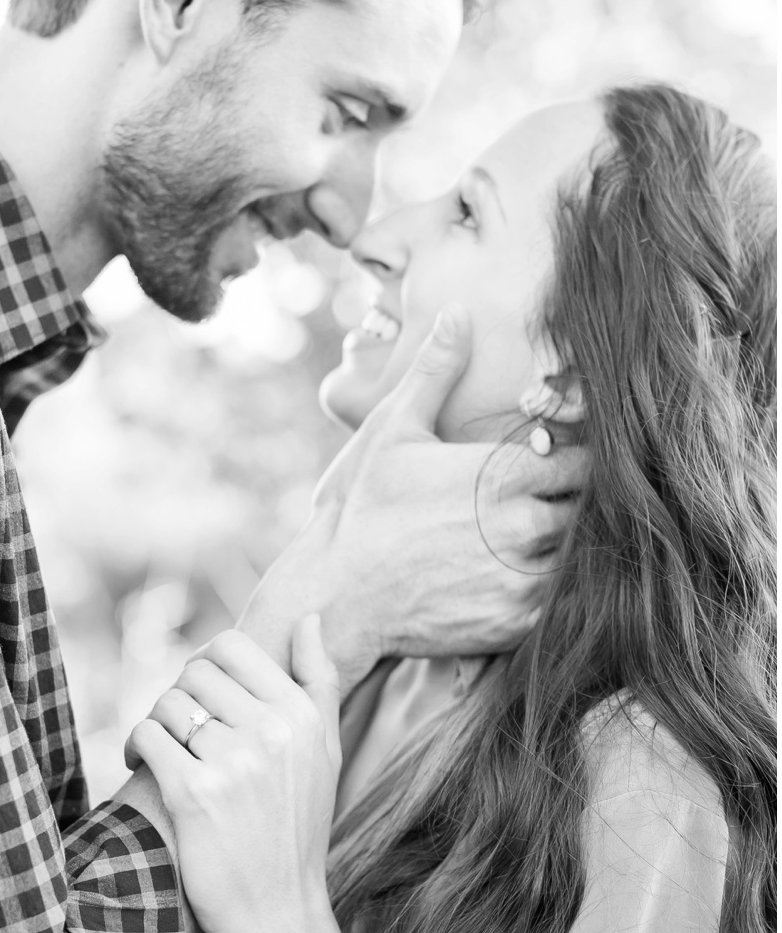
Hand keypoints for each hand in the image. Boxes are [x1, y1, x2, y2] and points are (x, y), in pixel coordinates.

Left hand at [127, 620, 340, 932]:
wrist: (279, 911)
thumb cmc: (297, 827)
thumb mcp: (324, 753)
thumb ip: (318, 681)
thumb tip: (310, 617)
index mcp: (302, 716)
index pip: (232, 646)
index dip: (206, 666)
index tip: (203, 698)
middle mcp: (272, 732)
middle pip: (193, 673)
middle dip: (180, 697)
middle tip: (181, 730)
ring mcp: (233, 762)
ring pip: (167, 703)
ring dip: (157, 723)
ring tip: (164, 749)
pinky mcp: (193, 792)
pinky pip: (146, 735)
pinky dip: (134, 746)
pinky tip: (142, 763)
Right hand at [248, 309, 586, 690]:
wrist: (335, 596)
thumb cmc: (362, 509)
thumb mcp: (393, 430)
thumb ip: (435, 370)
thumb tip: (458, 312)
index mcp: (507, 472)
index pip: (589, 456)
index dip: (583, 455)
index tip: (563, 459)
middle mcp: (526, 524)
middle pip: (596, 506)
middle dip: (583, 501)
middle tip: (558, 501)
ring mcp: (525, 577)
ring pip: (588, 555)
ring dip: (574, 545)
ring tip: (545, 540)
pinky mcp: (520, 620)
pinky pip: (569, 602)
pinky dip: (560, 589)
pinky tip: (528, 578)